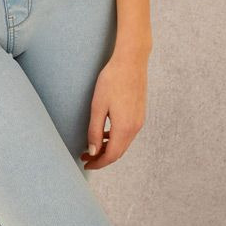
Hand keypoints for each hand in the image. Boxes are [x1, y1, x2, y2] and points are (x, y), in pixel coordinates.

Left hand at [81, 52, 147, 168]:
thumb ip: (95, 131)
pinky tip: (105, 134)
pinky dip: (116, 139)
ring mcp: (139, 121)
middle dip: (102, 157)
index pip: (111, 155)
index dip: (98, 163)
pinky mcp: (139, 113)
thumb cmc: (111, 81)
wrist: (131, 62)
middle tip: (85, 156)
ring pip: (123, 143)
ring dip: (109, 148)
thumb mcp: (98, 106)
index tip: (85, 164)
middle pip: (118, 152)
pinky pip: (127, 133)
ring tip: (92, 147)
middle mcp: (135, 128)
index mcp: (124, 128)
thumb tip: (93, 151)